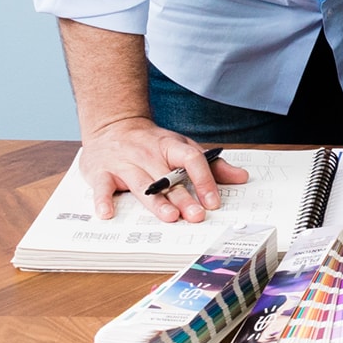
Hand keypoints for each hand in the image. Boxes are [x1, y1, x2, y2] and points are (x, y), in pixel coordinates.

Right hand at [76, 117, 251, 223]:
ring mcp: (124, 163)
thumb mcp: (183, 147)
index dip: (204, 180)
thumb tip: (241, 177)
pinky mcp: (101, 172)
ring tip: (169, 217)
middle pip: (168, 178)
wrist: (113, 124)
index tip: (214, 201)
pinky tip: (107, 213)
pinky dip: (103, 200)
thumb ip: (211, 165)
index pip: (191, 159)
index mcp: (171, 147)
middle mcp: (148, 155)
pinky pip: (102, 187)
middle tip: (196, 216)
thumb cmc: (153, 143)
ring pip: (141, 185)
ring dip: (155, 202)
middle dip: (183, 198)